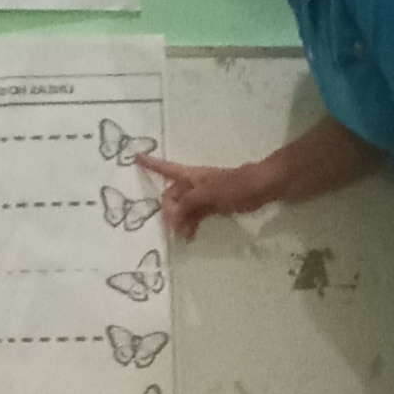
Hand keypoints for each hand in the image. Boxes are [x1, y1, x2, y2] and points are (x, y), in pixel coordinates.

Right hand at [136, 153, 265, 238]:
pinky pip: (195, 216)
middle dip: (168, 211)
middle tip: (173, 228)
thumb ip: (188, 203)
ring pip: (183, 209)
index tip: (135, 158)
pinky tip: (190, 236)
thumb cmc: (233, 184)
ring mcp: (202, 196)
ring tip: (183, 236)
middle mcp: (193, 185)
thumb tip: (172, 218)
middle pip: (172, 196)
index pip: (165, 168)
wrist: (259, 188)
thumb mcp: (207, 192)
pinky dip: (190, 225)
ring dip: (180, 221)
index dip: (151, 164)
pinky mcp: (212, 206)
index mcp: (190, 176)